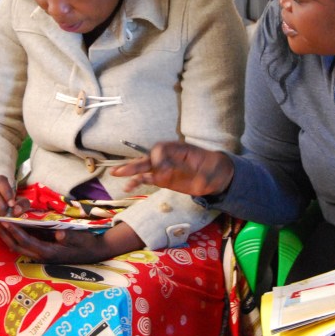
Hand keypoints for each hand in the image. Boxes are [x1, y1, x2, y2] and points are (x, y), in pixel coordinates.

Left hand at [0, 222, 132, 262]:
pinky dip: (14, 235)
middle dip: (4, 234)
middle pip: (17, 246)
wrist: (94, 251)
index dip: (15, 232)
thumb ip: (67, 236)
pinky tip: (7, 225)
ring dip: (6, 235)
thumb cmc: (86, 243)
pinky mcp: (41, 249)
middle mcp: (41, 256)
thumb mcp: (79, 238)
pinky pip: (24, 243)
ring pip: (18, 246)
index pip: (27, 242)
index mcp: (49, 253)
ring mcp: (40, 254)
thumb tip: (57, 233)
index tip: (5, 222)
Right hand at [111, 141, 234, 196]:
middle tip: (121, 170)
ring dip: (131, 172)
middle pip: (148, 158)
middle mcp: (168, 157)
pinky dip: (137, 182)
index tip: (162, 170)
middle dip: (134, 164)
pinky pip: (148, 179)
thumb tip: (170, 171)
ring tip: (116, 174)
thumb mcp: (207, 166)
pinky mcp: (163, 179)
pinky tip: (128, 187)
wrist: (218, 176)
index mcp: (177, 148)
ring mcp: (164, 168)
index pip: (160, 149)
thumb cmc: (213, 166)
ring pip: (144, 168)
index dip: (158, 159)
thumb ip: (188, 167)